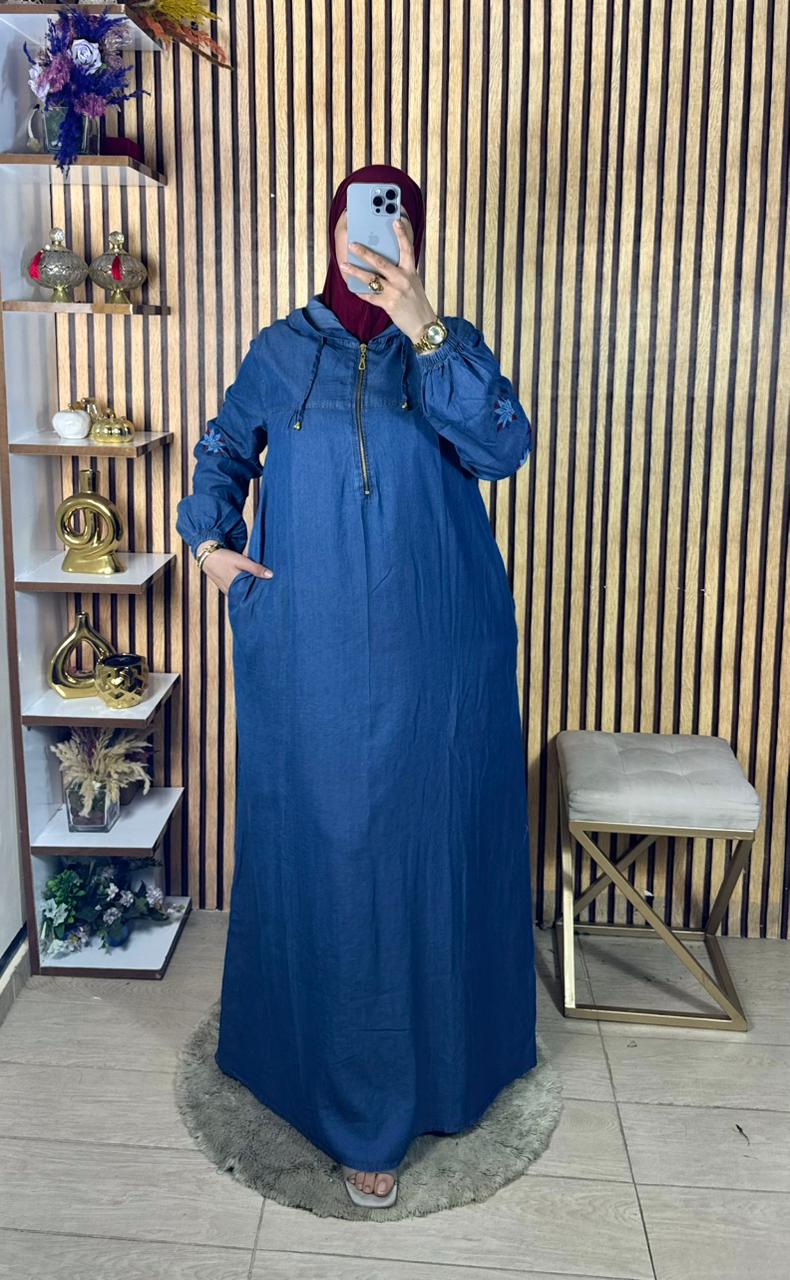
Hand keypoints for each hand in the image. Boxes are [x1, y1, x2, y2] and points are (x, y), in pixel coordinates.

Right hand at [196, 543, 272, 595]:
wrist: (207, 556)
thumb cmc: (224, 558)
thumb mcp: (241, 561)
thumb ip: (255, 568)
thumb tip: (271, 575)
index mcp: (237, 586)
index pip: (253, 595)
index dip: (261, 594)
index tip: (271, 593)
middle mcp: (231, 591)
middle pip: (247, 595)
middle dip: (256, 594)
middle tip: (268, 592)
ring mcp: (227, 591)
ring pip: (242, 594)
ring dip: (249, 591)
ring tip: (260, 589)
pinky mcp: (225, 588)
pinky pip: (236, 592)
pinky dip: (242, 589)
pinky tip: (248, 585)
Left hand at [339, 220, 437, 343]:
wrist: (423, 324)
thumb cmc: (416, 300)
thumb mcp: (412, 281)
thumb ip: (400, 269)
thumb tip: (381, 260)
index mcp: (410, 270)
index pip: (407, 248)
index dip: (402, 233)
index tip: (396, 220)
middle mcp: (403, 279)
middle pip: (381, 262)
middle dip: (365, 252)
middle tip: (352, 243)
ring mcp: (395, 292)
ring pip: (371, 279)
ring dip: (355, 271)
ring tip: (344, 264)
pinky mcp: (389, 305)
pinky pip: (370, 296)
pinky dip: (361, 292)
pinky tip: (352, 288)